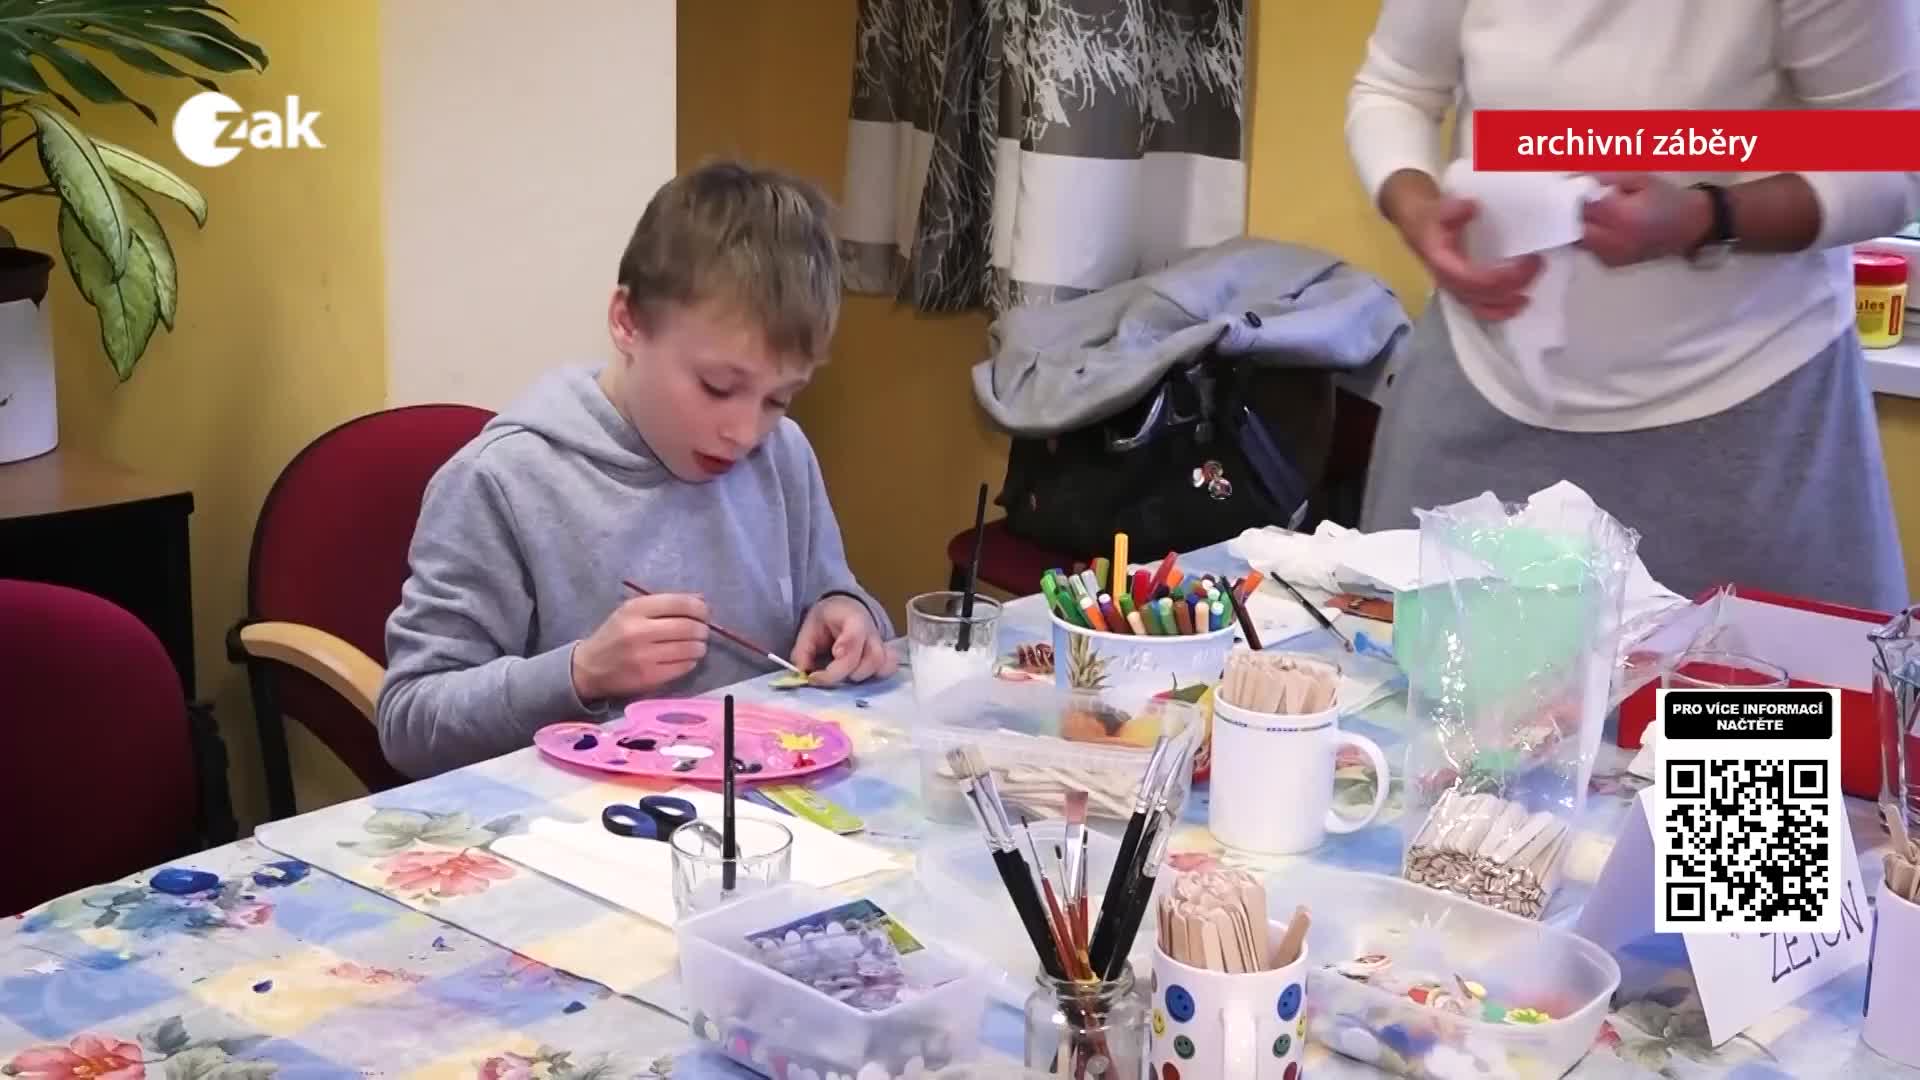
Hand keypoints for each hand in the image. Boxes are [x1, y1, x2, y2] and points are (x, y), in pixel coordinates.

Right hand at [570, 592, 708, 700]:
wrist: (588, 668)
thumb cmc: (614, 635)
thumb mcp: (632, 611)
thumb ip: (665, 604)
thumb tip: (701, 600)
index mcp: (635, 609)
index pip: (679, 603)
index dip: (699, 608)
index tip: (704, 613)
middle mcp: (639, 631)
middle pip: (688, 627)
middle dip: (702, 629)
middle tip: (702, 631)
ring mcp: (645, 656)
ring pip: (690, 648)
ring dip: (700, 646)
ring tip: (696, 645)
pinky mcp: (649, 677)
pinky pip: (684, 666)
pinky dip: (691, 661)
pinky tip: (685, 658)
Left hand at [793, 595, 896, 686]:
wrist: (845, 608)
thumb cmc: (828, 618)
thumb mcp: (810, 627)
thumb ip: (803, 651)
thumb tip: (802, 673)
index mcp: (854, 619)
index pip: (853, 642)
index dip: (840, 661)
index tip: (818, 673)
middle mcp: (872, 633)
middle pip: (872, 659)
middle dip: (845, 674)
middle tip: (823, 676)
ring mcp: (881, 645)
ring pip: (882, 666)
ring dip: (860, 678)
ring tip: (840, 677)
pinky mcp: (884, 655)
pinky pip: (889, 668)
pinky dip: (875, 677)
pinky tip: (857, 677)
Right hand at [1393, 189, 1543, 321]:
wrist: (1419, 225)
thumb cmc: (1431, 219)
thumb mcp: (1438, 209)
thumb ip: (1451, 210)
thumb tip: (1470, 208)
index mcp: (1444, 265)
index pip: (1473, 280)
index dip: (1501, 276)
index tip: (1526, 260)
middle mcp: (1450, 283)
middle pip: (1483, 295)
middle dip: (1513, 285)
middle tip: (1537, 265)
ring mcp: (1456, 290)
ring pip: (1482, 307)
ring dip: (1507, 305)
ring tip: (1528, 297)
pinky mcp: (1464, 291)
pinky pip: (1482, 309)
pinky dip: (1500, 310)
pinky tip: (1517, 304)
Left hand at [1579, 174, 1712, 266]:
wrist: (1690, 226)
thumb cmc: (1666, 197)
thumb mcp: (1639, 178)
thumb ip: (1607, 177)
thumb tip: (1577, 177)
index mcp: (1622, 216)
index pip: (1583, 207)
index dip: (1574, 196)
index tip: (1573, 187)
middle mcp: (1614, 241)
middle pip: (1576, 226)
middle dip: (1574, 213)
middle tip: (1580, 200)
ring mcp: (1612, 256)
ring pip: (1579, 240)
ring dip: (1581, 226)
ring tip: (1594, 212)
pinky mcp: (1612, 264)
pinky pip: (1589, 249)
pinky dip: (1590, 237)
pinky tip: (1603, 227)